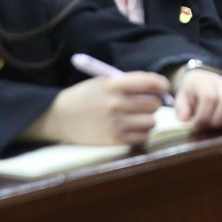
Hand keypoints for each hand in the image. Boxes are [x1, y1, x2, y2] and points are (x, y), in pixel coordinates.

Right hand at [26, 72, 168, 145]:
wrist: (59, 117)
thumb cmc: (85, 96)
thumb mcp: (104, 82)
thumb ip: (129, 83)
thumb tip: (158, 88)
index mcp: (114, 85)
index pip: (150, 83)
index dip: (161, 85)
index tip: (162, 87)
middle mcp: (116, 104)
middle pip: (154, 104)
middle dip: (153, 102)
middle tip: (146, 103)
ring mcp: (115, 124)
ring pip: (151, 121)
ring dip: (148, 119)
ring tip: (138, 116)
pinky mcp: (114, 140)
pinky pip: (143, 137)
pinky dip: (142, 133)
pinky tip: (133, 128)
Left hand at [173, 69, 221, 128]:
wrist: (204, 80)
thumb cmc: (192, 93)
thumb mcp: (181, 97)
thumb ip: (181, 107)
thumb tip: (185, 119)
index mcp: (205, 81)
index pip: (210, 97)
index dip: (203, 116)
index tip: (195, 127)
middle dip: (215, 120)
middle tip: (206, 128)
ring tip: (215, 126)